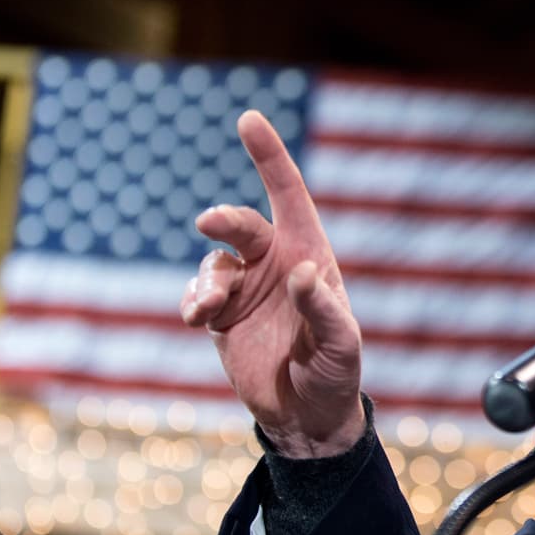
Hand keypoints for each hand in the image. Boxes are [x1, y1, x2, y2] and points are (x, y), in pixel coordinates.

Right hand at [179, 110, 365, 455]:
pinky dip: (192, 302)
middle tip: (210, 223)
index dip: (269, 156)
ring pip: (213, 262)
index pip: (288, 194)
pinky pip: (197, 295)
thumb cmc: (336, 373)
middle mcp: (274, 263)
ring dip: (206, 281)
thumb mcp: (342, 343)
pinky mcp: (221, 316)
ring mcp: (246, 288)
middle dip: (225, 219)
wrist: (306, 415)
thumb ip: (322, 307)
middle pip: (242, 225)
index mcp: (309, 255)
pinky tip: (197, 319)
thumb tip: (301, 272)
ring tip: (207, 310)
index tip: (248, 119)